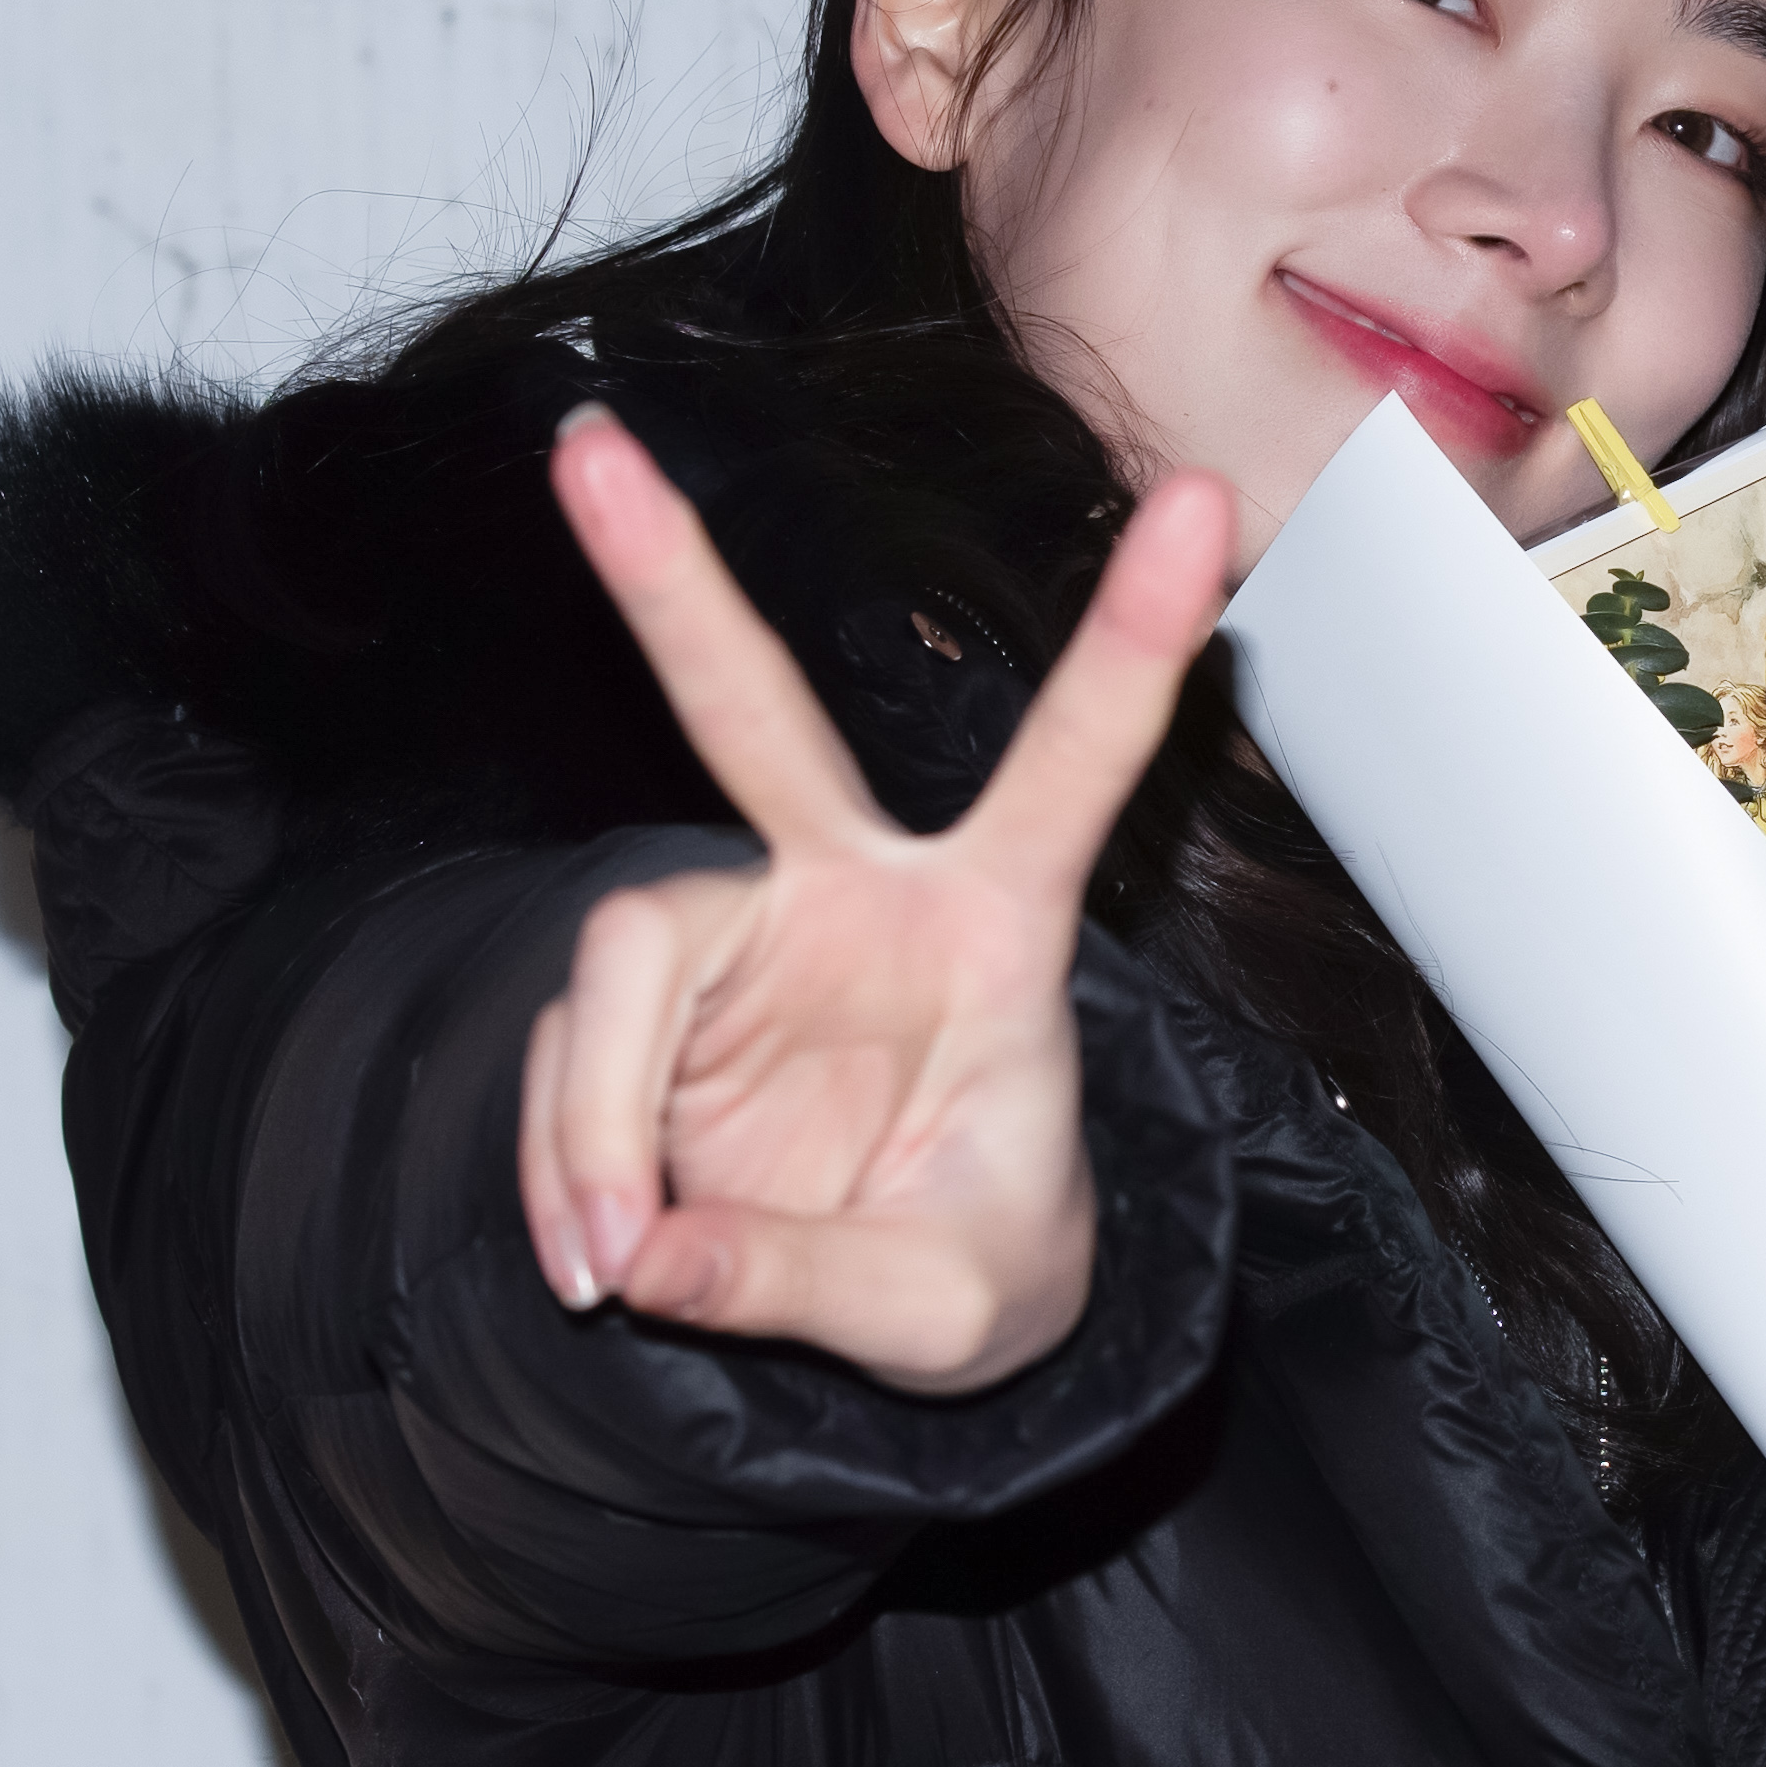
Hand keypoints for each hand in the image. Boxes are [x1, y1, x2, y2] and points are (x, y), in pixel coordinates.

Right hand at [513, 407, 1230, 1392]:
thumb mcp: (942, 1312)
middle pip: (752, 720)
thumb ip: (806, 1279)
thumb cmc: (976, 1274)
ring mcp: (740, 939)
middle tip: (588, 450)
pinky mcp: (646, 1006)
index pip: (1074, 763)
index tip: (1205, 501)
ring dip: (589, 1124)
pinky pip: (565, 1063)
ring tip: (609, 1269)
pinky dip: (561, 1175)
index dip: (1136, 640)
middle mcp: (858, 896)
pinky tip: (595, 1261)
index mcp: (998, 928)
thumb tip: (643, 1251)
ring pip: (619, 961)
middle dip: (668, 586)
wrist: (903, 1316)